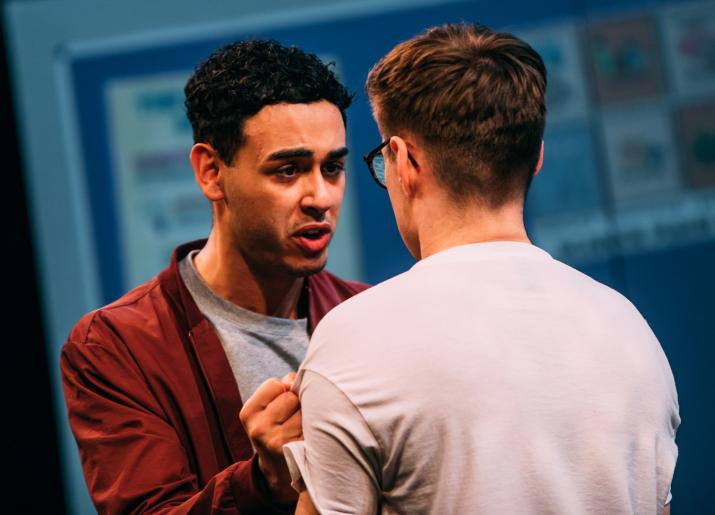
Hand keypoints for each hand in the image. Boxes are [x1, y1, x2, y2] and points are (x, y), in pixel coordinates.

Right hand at [239, 373, 300, 502]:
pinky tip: (306, 437)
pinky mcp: (296, 451)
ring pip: (304, 411)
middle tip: (290, 419)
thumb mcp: (268, 408)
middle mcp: (259, 429)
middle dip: (295, 403)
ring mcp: (277, 441)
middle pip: (291, 397)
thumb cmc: (277, 428)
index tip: (280, 405)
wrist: (280, 469)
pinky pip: (313, 425)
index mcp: (248, 413)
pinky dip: (314, 428)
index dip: (282, 390)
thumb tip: (294, 378)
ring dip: (306, 416)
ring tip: (298, 429)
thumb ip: (280, 387)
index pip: (274, 384)